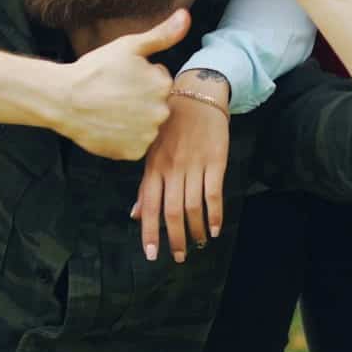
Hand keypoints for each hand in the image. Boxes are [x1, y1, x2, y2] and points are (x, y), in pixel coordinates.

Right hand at [43, 10, 189, 160]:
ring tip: (109, 109)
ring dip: (134, 119)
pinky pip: (135, 144)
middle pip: (155, 104)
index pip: (159, 82)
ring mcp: (147, 134)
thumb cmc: (94, 70)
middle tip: (113, 94)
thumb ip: (162, 34)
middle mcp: (161, 111)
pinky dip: (125, 137)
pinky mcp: (133, 152)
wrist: (63, 99)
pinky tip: (109, 125)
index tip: (121, 78)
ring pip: (146, 125)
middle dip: (140, 100)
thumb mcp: (129, 46)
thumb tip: (186, 16)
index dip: (139, 78)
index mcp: (163, 84)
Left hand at [134, 71, 229, 261]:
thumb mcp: (152, 150)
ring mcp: (193, 165)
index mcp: (153, 166)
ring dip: (196, 230)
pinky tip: (216, 229)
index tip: (151, 254)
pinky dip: (215, 215)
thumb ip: (146, 185)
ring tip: (199, 244)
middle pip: (171, 212)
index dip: (149, 231)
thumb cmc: (170, 125)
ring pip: (192, 207)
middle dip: (175, 238)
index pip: (149, 205)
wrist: (197, 95)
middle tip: (179, 257)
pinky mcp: (215, 162)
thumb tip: (135, 214)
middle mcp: (171, 168)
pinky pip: (213, 194)